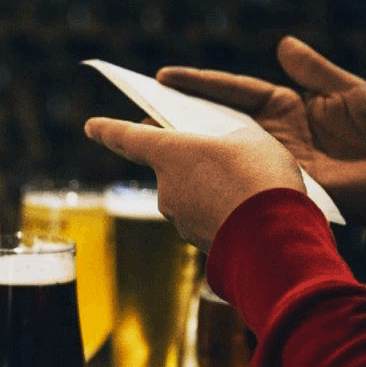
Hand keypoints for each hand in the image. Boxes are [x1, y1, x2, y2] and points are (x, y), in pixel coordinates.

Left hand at [83, 120, 303, 252]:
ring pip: (191, 194)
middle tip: (215, 150)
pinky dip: (223, 211)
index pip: (128, 138)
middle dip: (188, 160)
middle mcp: (165, 187)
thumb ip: (228, 142)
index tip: (90, 126)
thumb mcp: (252, 141)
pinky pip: (207, 218)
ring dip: (210, 188)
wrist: (275, 238)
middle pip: (169, 167)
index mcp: (170, 154)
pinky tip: (250, 208)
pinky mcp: (197, 241)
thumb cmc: (261, 178)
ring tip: (247, 182)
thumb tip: (222, 159)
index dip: (108, 129)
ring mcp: (179, 218)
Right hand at [155, 36, 365, 229]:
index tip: (161, 78)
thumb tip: (283, 44)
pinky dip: (206, 182)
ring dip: (183, 151)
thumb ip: (314, 70)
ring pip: (214, 154)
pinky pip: (231, 184)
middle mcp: (268, 136)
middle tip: (141, 110)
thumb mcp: (350, 93)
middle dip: (176, 117)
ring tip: (148, 143)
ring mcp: (265, 164)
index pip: (230, 91)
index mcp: (284, 109)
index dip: (196, 84)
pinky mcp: (269, 190)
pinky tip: (180, 180)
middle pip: (212, 122)